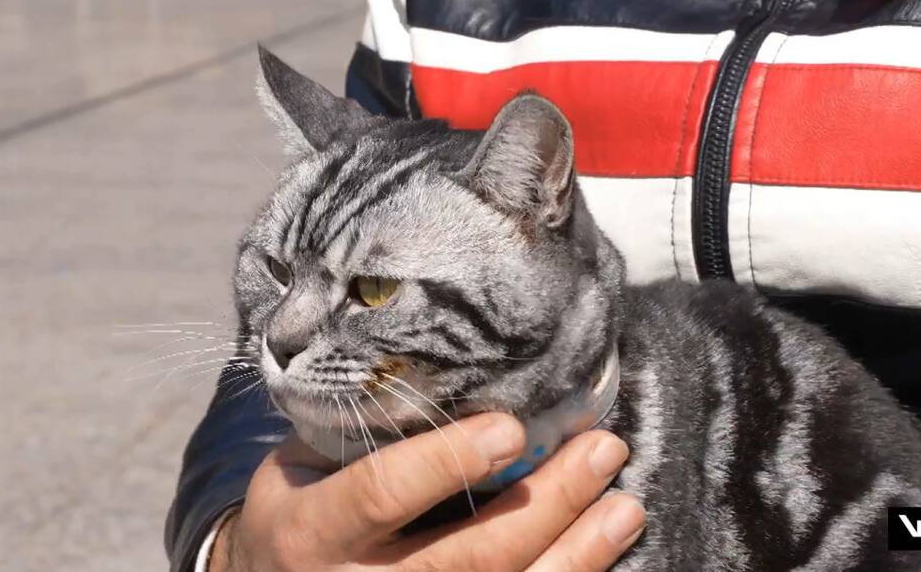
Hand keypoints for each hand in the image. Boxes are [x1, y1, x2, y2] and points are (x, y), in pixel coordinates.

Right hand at [210, 413, 644, 571]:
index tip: (510, 427)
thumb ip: (361, 428)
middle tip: (602, 450)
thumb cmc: (296, 510)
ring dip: (575, 553)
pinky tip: (598, 548)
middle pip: (468, 557)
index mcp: (312, 531)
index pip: (383, 495)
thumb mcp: (298, 463)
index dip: (448, 463)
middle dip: (545, 504)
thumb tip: (452, 367)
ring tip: (624, 507)